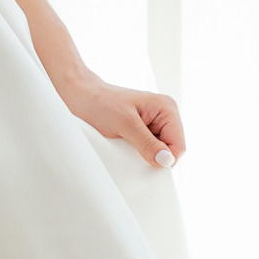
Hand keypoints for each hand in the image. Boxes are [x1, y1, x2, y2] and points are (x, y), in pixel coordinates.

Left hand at [51, 61, 186, 168]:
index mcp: (167, 108)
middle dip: (154, 156)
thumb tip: (166, 161)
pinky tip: (124, 145)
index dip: (164, 159)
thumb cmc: (100, 103)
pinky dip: (137, 152)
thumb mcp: (124, 124)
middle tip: (131, 152)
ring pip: (159, 151)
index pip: (178, 146)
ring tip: (125, 145)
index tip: (145, 163)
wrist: (80, 95)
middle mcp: (164, 114)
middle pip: (170, 150)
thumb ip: (147, 143)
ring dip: (144, 154)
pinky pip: (148, 148)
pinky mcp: (143, 129)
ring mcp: (154, 122)